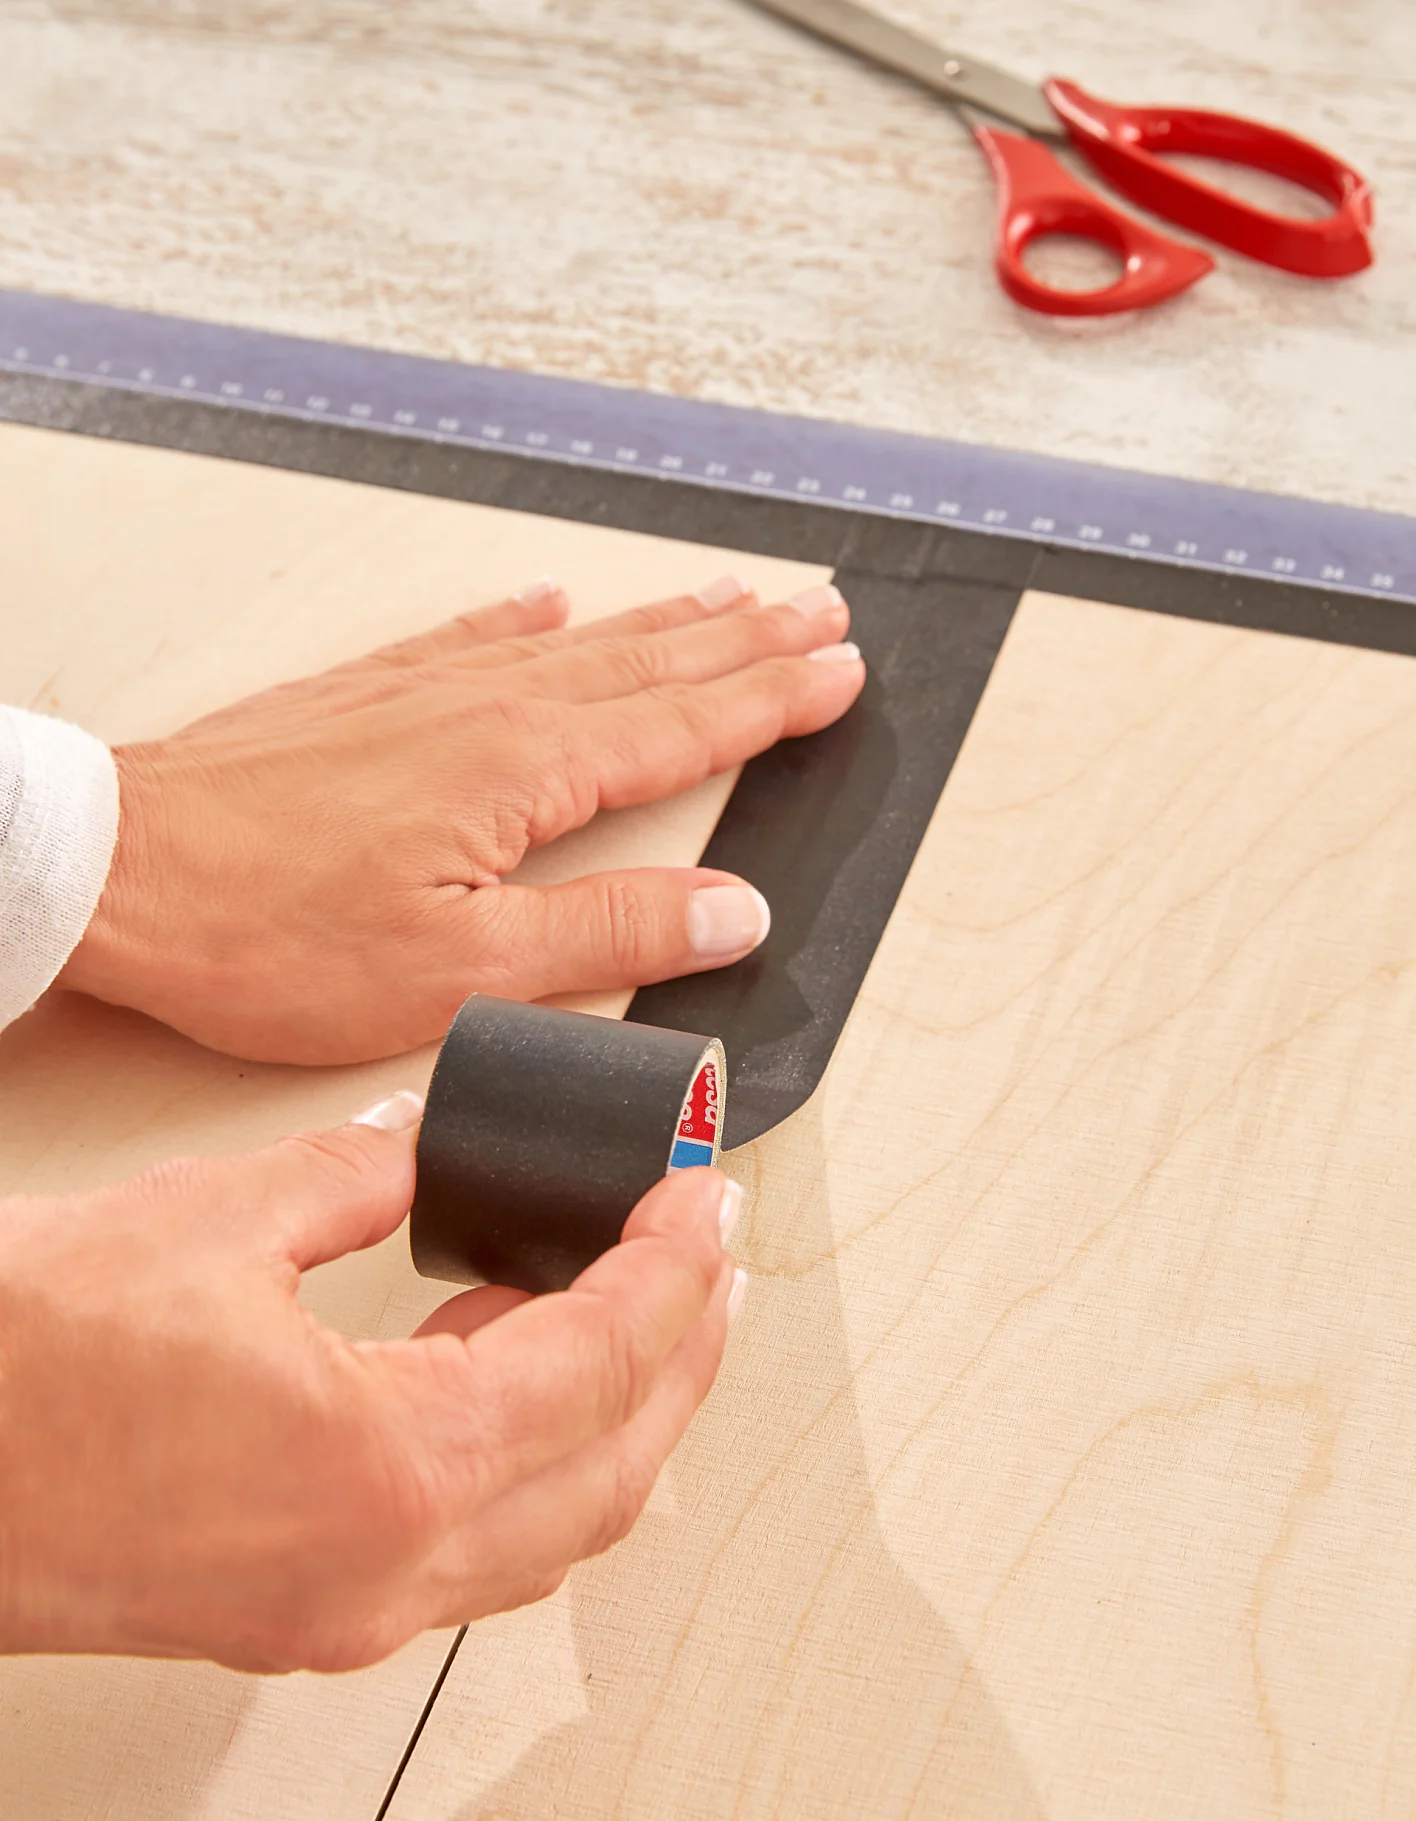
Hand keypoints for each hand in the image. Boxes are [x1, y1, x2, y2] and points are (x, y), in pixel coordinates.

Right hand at [0, 1094, 742, 1671]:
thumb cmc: (16, 1372)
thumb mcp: (210, 1222)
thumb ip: (351, 1177)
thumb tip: (417, 1147)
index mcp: (387, 1467)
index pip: (601, 1361)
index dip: (672, 1268)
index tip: (704, 1202)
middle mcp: (383, 1565)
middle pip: (615, 1463)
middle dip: (685, 1349)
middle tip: (712, 1254)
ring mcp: (346, 1605)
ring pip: (557, 1521)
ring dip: (623, 1409)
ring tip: (648, 1304)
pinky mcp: (302, 1608)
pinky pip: (476, 1545)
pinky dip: (533, 1455)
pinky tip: (520, 1370)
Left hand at [58, 574, 862, 1060]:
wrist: (117, 872)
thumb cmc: (270, 933)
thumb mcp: (465, 971)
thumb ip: (610, 936)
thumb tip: (732, 912)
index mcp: (527, 771)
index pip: (687, 727)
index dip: (774, 701)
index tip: (841, 671)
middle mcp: (486, 709)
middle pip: (651, 668)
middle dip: (748, 643)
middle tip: (820, 612)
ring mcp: (421, 693)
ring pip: (576, 643)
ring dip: (663, 622)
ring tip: (727, 599)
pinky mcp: (361, 697)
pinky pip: (469, 635)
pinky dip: (522, 617)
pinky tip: (546, 602)